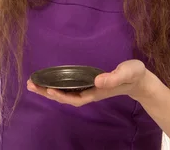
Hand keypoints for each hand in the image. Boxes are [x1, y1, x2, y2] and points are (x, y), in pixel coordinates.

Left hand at [27, 59, 157, 106]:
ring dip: (49, 89)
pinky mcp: (88, 83)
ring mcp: (89, 89)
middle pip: (66, 98)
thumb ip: (114, 76)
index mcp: (97, 91)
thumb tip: (97, 80)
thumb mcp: (127, 72)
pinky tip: (48, 81)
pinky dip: (57, 85)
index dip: (62, 96)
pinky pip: (69, 88)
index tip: (48, 89)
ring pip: (65, 93)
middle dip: (48, 93)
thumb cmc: (134, 75)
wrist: (139, 80)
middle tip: (30, 85)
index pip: (76, 98)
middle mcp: (90, 92)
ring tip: (32, 83)